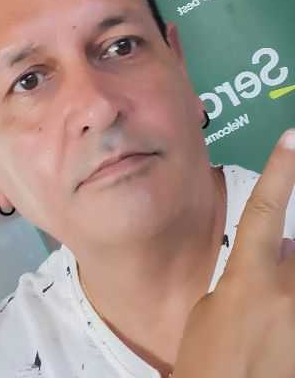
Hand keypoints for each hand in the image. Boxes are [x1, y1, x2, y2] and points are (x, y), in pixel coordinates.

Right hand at [174, 129, 294, 377]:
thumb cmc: (207, 361)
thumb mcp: (210, 311)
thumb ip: (242, 280)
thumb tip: (269, 262)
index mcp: (251, 278)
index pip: (266, 209)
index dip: (281, 170)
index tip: (294, 137)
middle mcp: (291, 292)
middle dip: (289, 251)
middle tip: (267, 277)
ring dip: (288, 275)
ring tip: (268, 311)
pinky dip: (289, 302)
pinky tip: (280, 326)